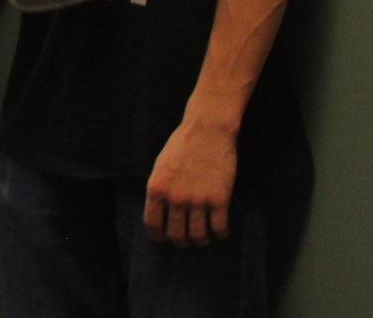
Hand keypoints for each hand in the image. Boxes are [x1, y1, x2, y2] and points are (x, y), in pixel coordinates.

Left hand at [144, 119, 237, 246]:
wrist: (207, 130)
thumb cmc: (182, 145)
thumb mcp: (161, 166)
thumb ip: (160, 189)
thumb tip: (161, 212)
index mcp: (157, 188)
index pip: (153, 224)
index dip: (158, 236)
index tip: (164, 239)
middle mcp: (175, 197)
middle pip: (176, 235)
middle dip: (181, 242)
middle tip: (186, 241)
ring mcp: (198, 199)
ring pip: (198, 236)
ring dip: (201, 241)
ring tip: (203, 237)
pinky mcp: (219, 199)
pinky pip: (219, 228)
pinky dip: (220, 234)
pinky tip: (220, 231)